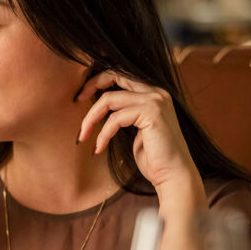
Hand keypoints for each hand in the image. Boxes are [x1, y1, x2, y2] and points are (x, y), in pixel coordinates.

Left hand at [78, 71, 207, 249]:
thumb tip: (99, 109)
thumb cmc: (154, 159)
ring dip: (91, 119)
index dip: (98, 81)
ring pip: (109, 99)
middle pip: (115, 75)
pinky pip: (115, 118)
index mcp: (153, 94)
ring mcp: (155, 100)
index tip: (82, 97)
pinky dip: (102, 134)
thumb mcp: (135, 130)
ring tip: (82, 136)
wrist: (173, 176)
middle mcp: (156, 92)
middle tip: (77, 101)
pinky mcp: (151, 113)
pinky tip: (98, 148)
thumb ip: (123, 115)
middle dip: (91, 85)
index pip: (121, 74)